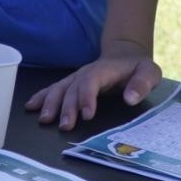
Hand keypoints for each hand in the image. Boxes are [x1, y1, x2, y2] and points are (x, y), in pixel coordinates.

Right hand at [23, 39, 163, 129]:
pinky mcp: (72, 83)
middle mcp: (87, 72)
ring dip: (51, 103)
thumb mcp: (149, 72)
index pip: (92, 81)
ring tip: (44, 119)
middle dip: (67, 107)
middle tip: (64, 125)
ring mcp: (77, 77)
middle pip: (73, 88)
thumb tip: (130, 98)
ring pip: (61, 88)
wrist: (125, 54)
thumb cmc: (138, 68)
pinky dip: (42, 97)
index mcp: (105, 70)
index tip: (87, 115)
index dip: (87, 96)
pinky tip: (31, 106)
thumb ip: (142, 83)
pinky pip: (55, 88)